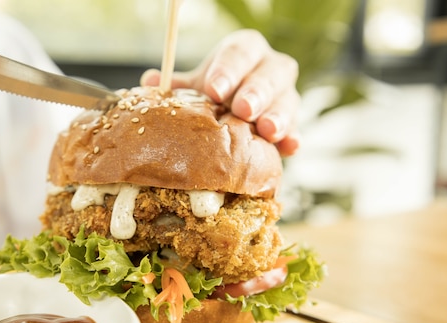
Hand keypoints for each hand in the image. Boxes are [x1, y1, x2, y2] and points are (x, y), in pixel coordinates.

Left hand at [140, 29, 300, 156]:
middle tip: (242, 109)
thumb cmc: (214, 94)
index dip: (227, 70)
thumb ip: (179, 85)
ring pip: (288, 100)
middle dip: (256, 92)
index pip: (239, 53)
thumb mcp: (197, 86)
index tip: (213, 90)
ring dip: (278, 115)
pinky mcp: (292, 123)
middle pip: (269, 74)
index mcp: (244, 51)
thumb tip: (149, 83)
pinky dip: (293, 138)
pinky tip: (289, 148)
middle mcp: (270, 68)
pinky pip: (297, 129)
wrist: (235, 113)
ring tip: (267, 130)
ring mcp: (285, 96)